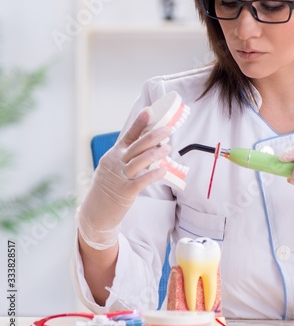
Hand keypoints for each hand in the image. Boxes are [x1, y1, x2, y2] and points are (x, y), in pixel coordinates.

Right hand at [76, 107, 171, 249]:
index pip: (128, 135)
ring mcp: (119, 177)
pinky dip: (152, 175)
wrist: (94, 214)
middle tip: (168, 129)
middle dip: (153, 136)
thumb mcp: (113, 168)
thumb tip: (151, 146)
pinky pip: (140, 181)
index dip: (139, 123)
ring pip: (139, 161)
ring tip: (168, 147)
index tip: (149, 111)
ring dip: (155, 153)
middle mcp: (116, 163)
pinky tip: (163, 171)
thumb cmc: (108, 189)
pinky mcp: (124, 192)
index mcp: (114, 155)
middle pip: (137, 146)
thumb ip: (128, 157)